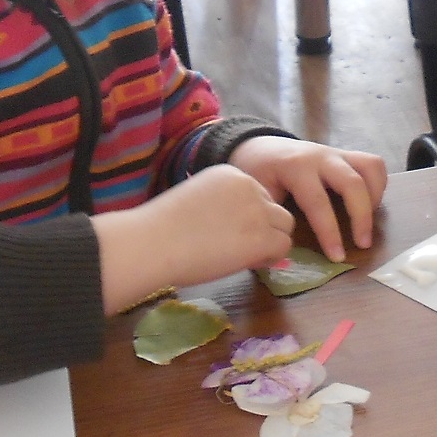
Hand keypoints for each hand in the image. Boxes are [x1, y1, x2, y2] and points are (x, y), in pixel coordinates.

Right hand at [96, 165, 294, 310]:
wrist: (152, 243)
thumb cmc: (159, 228)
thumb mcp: (195, 201)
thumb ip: (221, 206)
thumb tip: (237, 228)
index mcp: (230, 173)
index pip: (257, 194)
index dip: (249, 216)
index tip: (230, 232)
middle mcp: (249, 185)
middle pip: (275, 208)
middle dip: (264, 228)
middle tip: (240, 247)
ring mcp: (258, 210)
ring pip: (285, 226)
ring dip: (271, 242)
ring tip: (245, 256)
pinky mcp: (262, 236)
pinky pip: (284, 246)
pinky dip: (271, 258)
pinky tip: (249, 263)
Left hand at [228, 136, 388, 260]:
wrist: (259, 147)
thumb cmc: (258, 173)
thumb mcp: (256, 193)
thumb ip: (271, 216)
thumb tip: (283, 249)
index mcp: (295, 167)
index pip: (318, 202)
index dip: (329, 232)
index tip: (337, 257)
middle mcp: (321, 156)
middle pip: (353, 183)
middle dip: (361, 217)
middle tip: (363, 244)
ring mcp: (337, 153)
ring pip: (370, 167)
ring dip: (375, 198)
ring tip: (367, 223)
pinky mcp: (347, 155)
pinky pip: (373, 164)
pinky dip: (378, 186)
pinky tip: (369, 206)